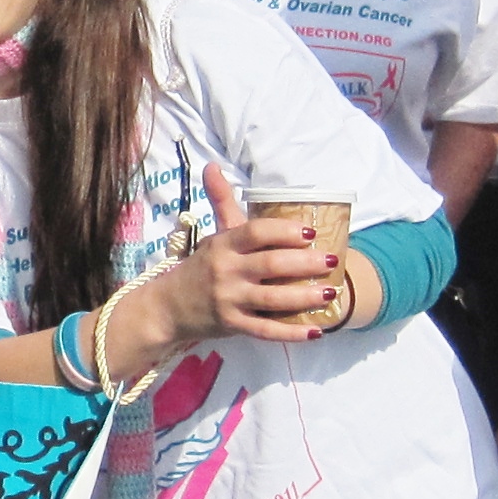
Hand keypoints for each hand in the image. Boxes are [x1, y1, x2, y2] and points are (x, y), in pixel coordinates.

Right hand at [160, 165, 346, 344]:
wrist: (167, 308)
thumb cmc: (199, 268)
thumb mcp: (212, 235)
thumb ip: (220, 201)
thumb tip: (213, 166)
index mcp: (224, 245)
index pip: (257, 232)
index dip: (285, 231)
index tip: (311, 232)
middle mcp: (227, 272)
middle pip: (271, 264)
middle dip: (305, 262)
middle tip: (330, 260)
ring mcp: (230, 301)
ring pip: (274, 299)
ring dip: (305, 297)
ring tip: (329, 292)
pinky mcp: (233, 326)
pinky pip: (266, 331)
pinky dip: (291, 333)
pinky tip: (314, 331)